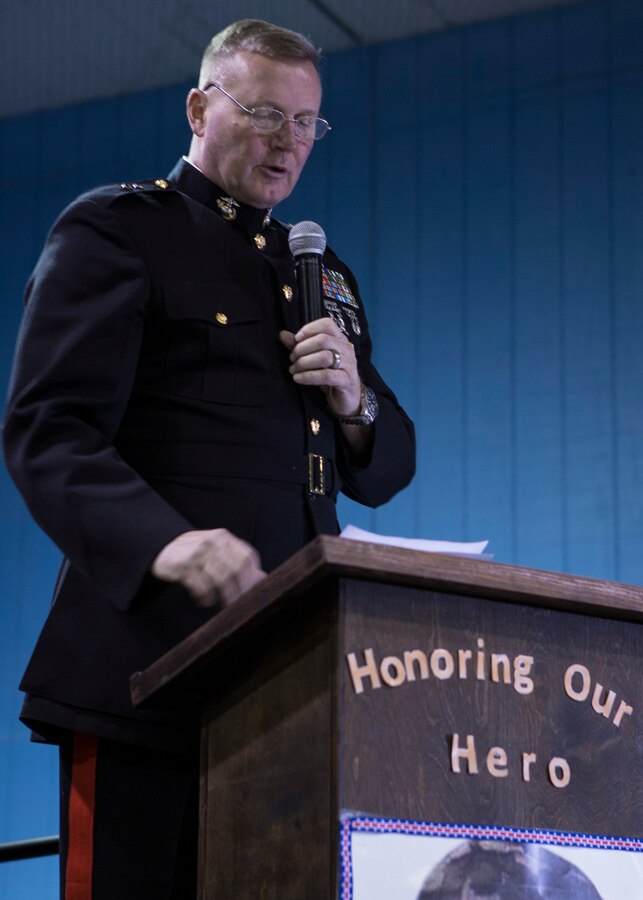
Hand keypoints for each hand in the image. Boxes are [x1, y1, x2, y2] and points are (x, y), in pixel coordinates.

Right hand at [151, 528, 265, 606]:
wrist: (161, 549)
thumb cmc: (195, 555)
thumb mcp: (217, 553)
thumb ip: (238, 562)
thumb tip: (263, 579)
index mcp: (224, 537)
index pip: (247, 557)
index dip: (252, 578)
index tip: (250, 594)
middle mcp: (212, 541)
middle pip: (236, 570)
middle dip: (240, 592)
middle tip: (237, 606)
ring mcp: (197, 552)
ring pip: (220, 579)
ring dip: (223, 597)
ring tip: (220, 605)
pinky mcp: (182, 565)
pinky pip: (200, 586)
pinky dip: (205, 597)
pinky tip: (203, 601)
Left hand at [279, 318, 361, 416]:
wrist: (347, 397)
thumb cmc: (330, 375)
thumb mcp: (314, 358)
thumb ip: (299, 346)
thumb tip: (282, 334)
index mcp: (340, 339)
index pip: (327, 324)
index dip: (309, 329)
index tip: (296, 339)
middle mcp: (346, 349)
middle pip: (323, 340)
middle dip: (302, 348)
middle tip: (292, 358)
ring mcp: (348, 364)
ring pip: (324, 357)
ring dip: (304, 362)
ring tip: (293, 369)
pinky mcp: (346, 380)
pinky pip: (326, 376)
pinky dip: (308, 376)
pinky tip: (298, 378)